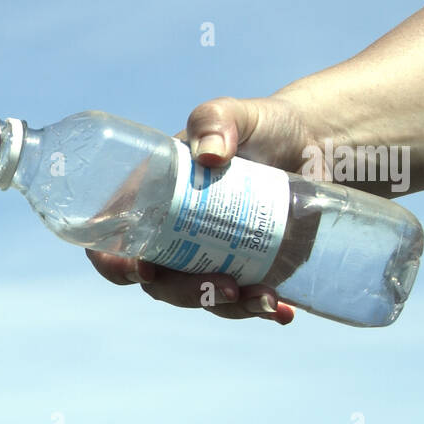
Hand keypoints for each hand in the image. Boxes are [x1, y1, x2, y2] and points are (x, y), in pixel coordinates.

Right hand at [86, 94, 323, 324]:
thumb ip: (215, 120)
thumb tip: (210, 155)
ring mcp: (207, 257)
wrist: (310, 145)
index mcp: (151, 200)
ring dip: (228, 306)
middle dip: (187, 293)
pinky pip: (242, 300)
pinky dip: (261, 309)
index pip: (113, 241)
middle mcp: (172, 235)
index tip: (142, 269)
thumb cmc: (259, 126)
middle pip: (159, 281)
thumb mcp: (234, 113)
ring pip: (201, 297)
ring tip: (265, 297)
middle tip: (224, 286)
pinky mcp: (243, 270)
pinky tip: (283, 310)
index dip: (114, 264)